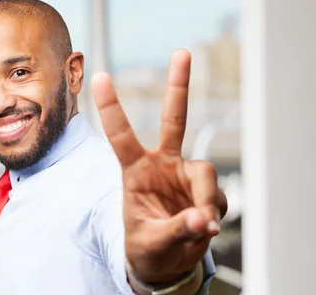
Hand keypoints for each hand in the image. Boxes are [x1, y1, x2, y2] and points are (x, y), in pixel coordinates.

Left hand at [91, 49, 226, 283]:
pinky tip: (203, 229)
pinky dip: (213, 215)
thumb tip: (202, 219)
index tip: (98, 75)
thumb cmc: (147, 247)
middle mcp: (162, 165)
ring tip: (200, 227)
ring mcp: (186, 175)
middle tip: (182, 53)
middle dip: (179, 86)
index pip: (121, 135)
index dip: (111, 106)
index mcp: (135, 171)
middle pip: (174, 119)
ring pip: (206, 172)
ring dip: (206, 200)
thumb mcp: (151, 242)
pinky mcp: (206, 190)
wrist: (164, 264)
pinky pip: (217, 198)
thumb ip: (176, 230)